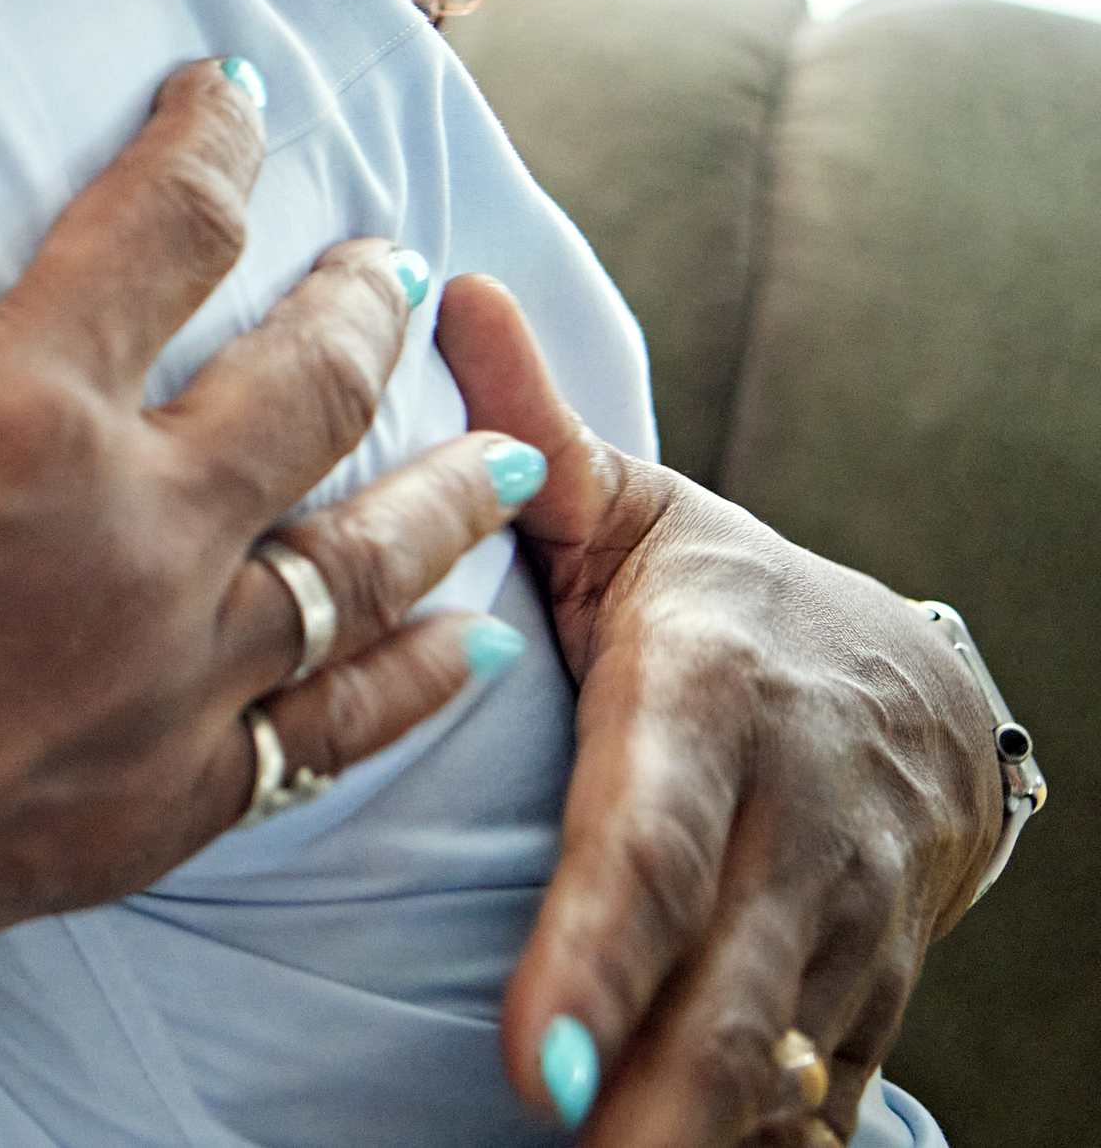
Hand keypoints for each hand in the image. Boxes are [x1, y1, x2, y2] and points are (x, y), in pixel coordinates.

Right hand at [0, 15, 539, 1077]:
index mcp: (17, 408)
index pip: (166, 225)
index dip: (209, 137)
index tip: (230, 89)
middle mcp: (130, 538)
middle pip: (308, 386)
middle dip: (357, 302)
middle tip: (387, 260)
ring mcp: (163, 685)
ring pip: (365, 563)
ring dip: (442, 484)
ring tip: (505, 442)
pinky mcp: (158, 807)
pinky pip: (337, 731)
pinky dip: (417, 680)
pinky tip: (465, 647)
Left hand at [446, 277, 1000, 1145]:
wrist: (904, 678)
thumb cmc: (713, 592)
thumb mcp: (629, 507)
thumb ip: (532, 426)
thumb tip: (449, 291)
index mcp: (707, 694)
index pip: (649, 834)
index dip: (601, 947)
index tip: (535, 1058)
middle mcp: (789, 817)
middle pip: (723, 977)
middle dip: (653, 1082)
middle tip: (565, 1147)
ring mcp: (844, 916)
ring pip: (781, 1054)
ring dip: (702, 1130)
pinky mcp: (869, 986)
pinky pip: (821, 1088)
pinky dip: (767, 1139)